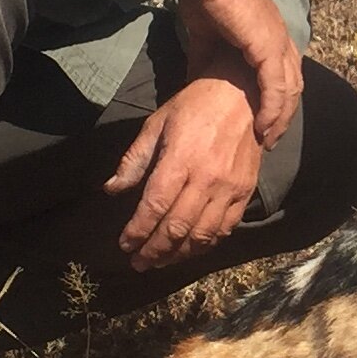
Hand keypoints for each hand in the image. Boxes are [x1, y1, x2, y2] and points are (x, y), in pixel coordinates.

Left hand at [105, 76, 265, 271]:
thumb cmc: (194, 106)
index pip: (154, 207)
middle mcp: (206, 178)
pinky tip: (190, 249)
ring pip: (202, 235)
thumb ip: (134, 160)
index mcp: (180, 160)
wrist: (241, 94)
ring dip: (178, 254)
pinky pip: (225, 228)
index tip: (125, 245)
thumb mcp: (156, 124)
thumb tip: (111, 189)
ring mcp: (229, 188)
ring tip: (161, 262)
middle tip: (139, 263)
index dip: (137, 231)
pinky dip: (206, 244)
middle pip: (177, 228)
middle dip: (154, 251)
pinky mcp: (245, 192)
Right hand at [175, 0, 301, 143]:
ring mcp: (279, 43)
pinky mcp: (269, 46)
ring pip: (289, 90)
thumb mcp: (206, 38)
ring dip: (280, 119)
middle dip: (283, 116)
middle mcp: (281, 39)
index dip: (276, 102)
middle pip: (293, 87)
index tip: (263, 125)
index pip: (283, 75)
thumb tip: (195, 84)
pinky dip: (272, 110)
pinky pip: (276, 87)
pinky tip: (263, 128)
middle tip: (269, 140)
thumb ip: (206, 63)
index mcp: (270, 35)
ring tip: (267, 141)